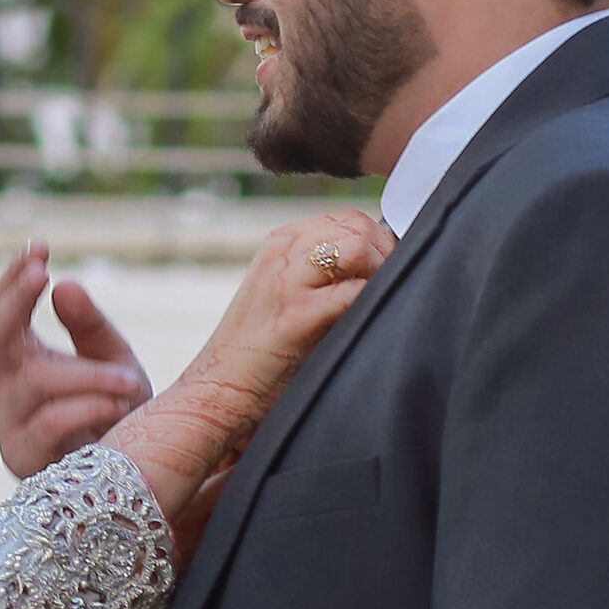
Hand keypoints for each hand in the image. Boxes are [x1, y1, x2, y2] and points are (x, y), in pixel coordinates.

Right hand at [0, 243, 152, 477]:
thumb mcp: (112, 359)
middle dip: (15, 302)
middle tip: (42, 273)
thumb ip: (89, 325)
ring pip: (34, 381)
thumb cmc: (117, 413)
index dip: (12, 279)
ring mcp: (9, 423)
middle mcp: (4, 387)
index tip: (40, 247)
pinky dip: (86, 406)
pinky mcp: (24, 458)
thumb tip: (65, 284)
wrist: (130, 476)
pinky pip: (49, 423)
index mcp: (18, 358)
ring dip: (85, 373)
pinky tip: (118, 401)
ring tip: (127, 378)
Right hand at [104, 208, 392, 523]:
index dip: (379, 241)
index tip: (387, 272)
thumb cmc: (260, 352)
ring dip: (380, 273)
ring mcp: (287, 281)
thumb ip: (321, 270)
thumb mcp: (286, 292)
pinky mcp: (297, 315)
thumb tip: (380, 262)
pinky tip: (364, 321)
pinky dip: (370, 302)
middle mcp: (282, 252)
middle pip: (357, 225)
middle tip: (388, 289)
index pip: (349, 218)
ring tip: (375, 303)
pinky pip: (353, 292)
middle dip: (386, 254)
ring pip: (357, 246)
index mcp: (281, 243)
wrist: (219, 389)